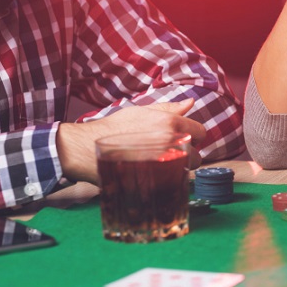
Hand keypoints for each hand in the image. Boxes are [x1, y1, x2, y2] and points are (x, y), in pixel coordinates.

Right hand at [57, 99, 205, 182]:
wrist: (86, 148)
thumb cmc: (114, 128)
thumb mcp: (141, 111)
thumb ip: (169, 108)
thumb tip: (191, 103)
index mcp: (170, 123)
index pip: (200, 132)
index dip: (192, 136)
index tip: (181, 140)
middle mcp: (170, 142)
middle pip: (196, 154)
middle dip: (186, 155)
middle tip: (168, 154)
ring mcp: (163, 162)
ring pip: (186, 169)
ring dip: (178, 168)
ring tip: (159, 164)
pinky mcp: (154, 180)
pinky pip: (173, 183)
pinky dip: (167, 181)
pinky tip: (153, 175)